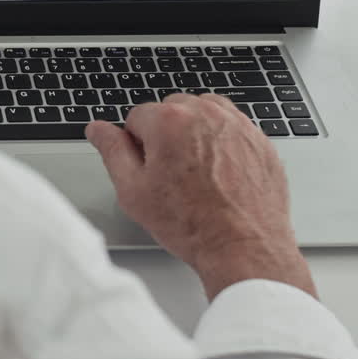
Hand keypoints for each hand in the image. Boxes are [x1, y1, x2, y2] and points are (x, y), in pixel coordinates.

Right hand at [85, 94, 315, 299]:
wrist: (244, 248)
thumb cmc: (191, 225)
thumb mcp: (133, 191)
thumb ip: (112, 151)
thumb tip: (98, 129)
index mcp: (169, 122)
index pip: (137, 116)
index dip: (137, 145)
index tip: (149, 169)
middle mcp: (205, 114)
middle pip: (171, 110)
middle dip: (166, 135)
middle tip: (171, 174)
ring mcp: (237, 125)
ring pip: (203, 114)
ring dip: (195, 133)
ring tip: (196, 172)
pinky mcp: (259, 140)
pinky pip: (232, 128)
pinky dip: (223, 143)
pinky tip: (220, 174)